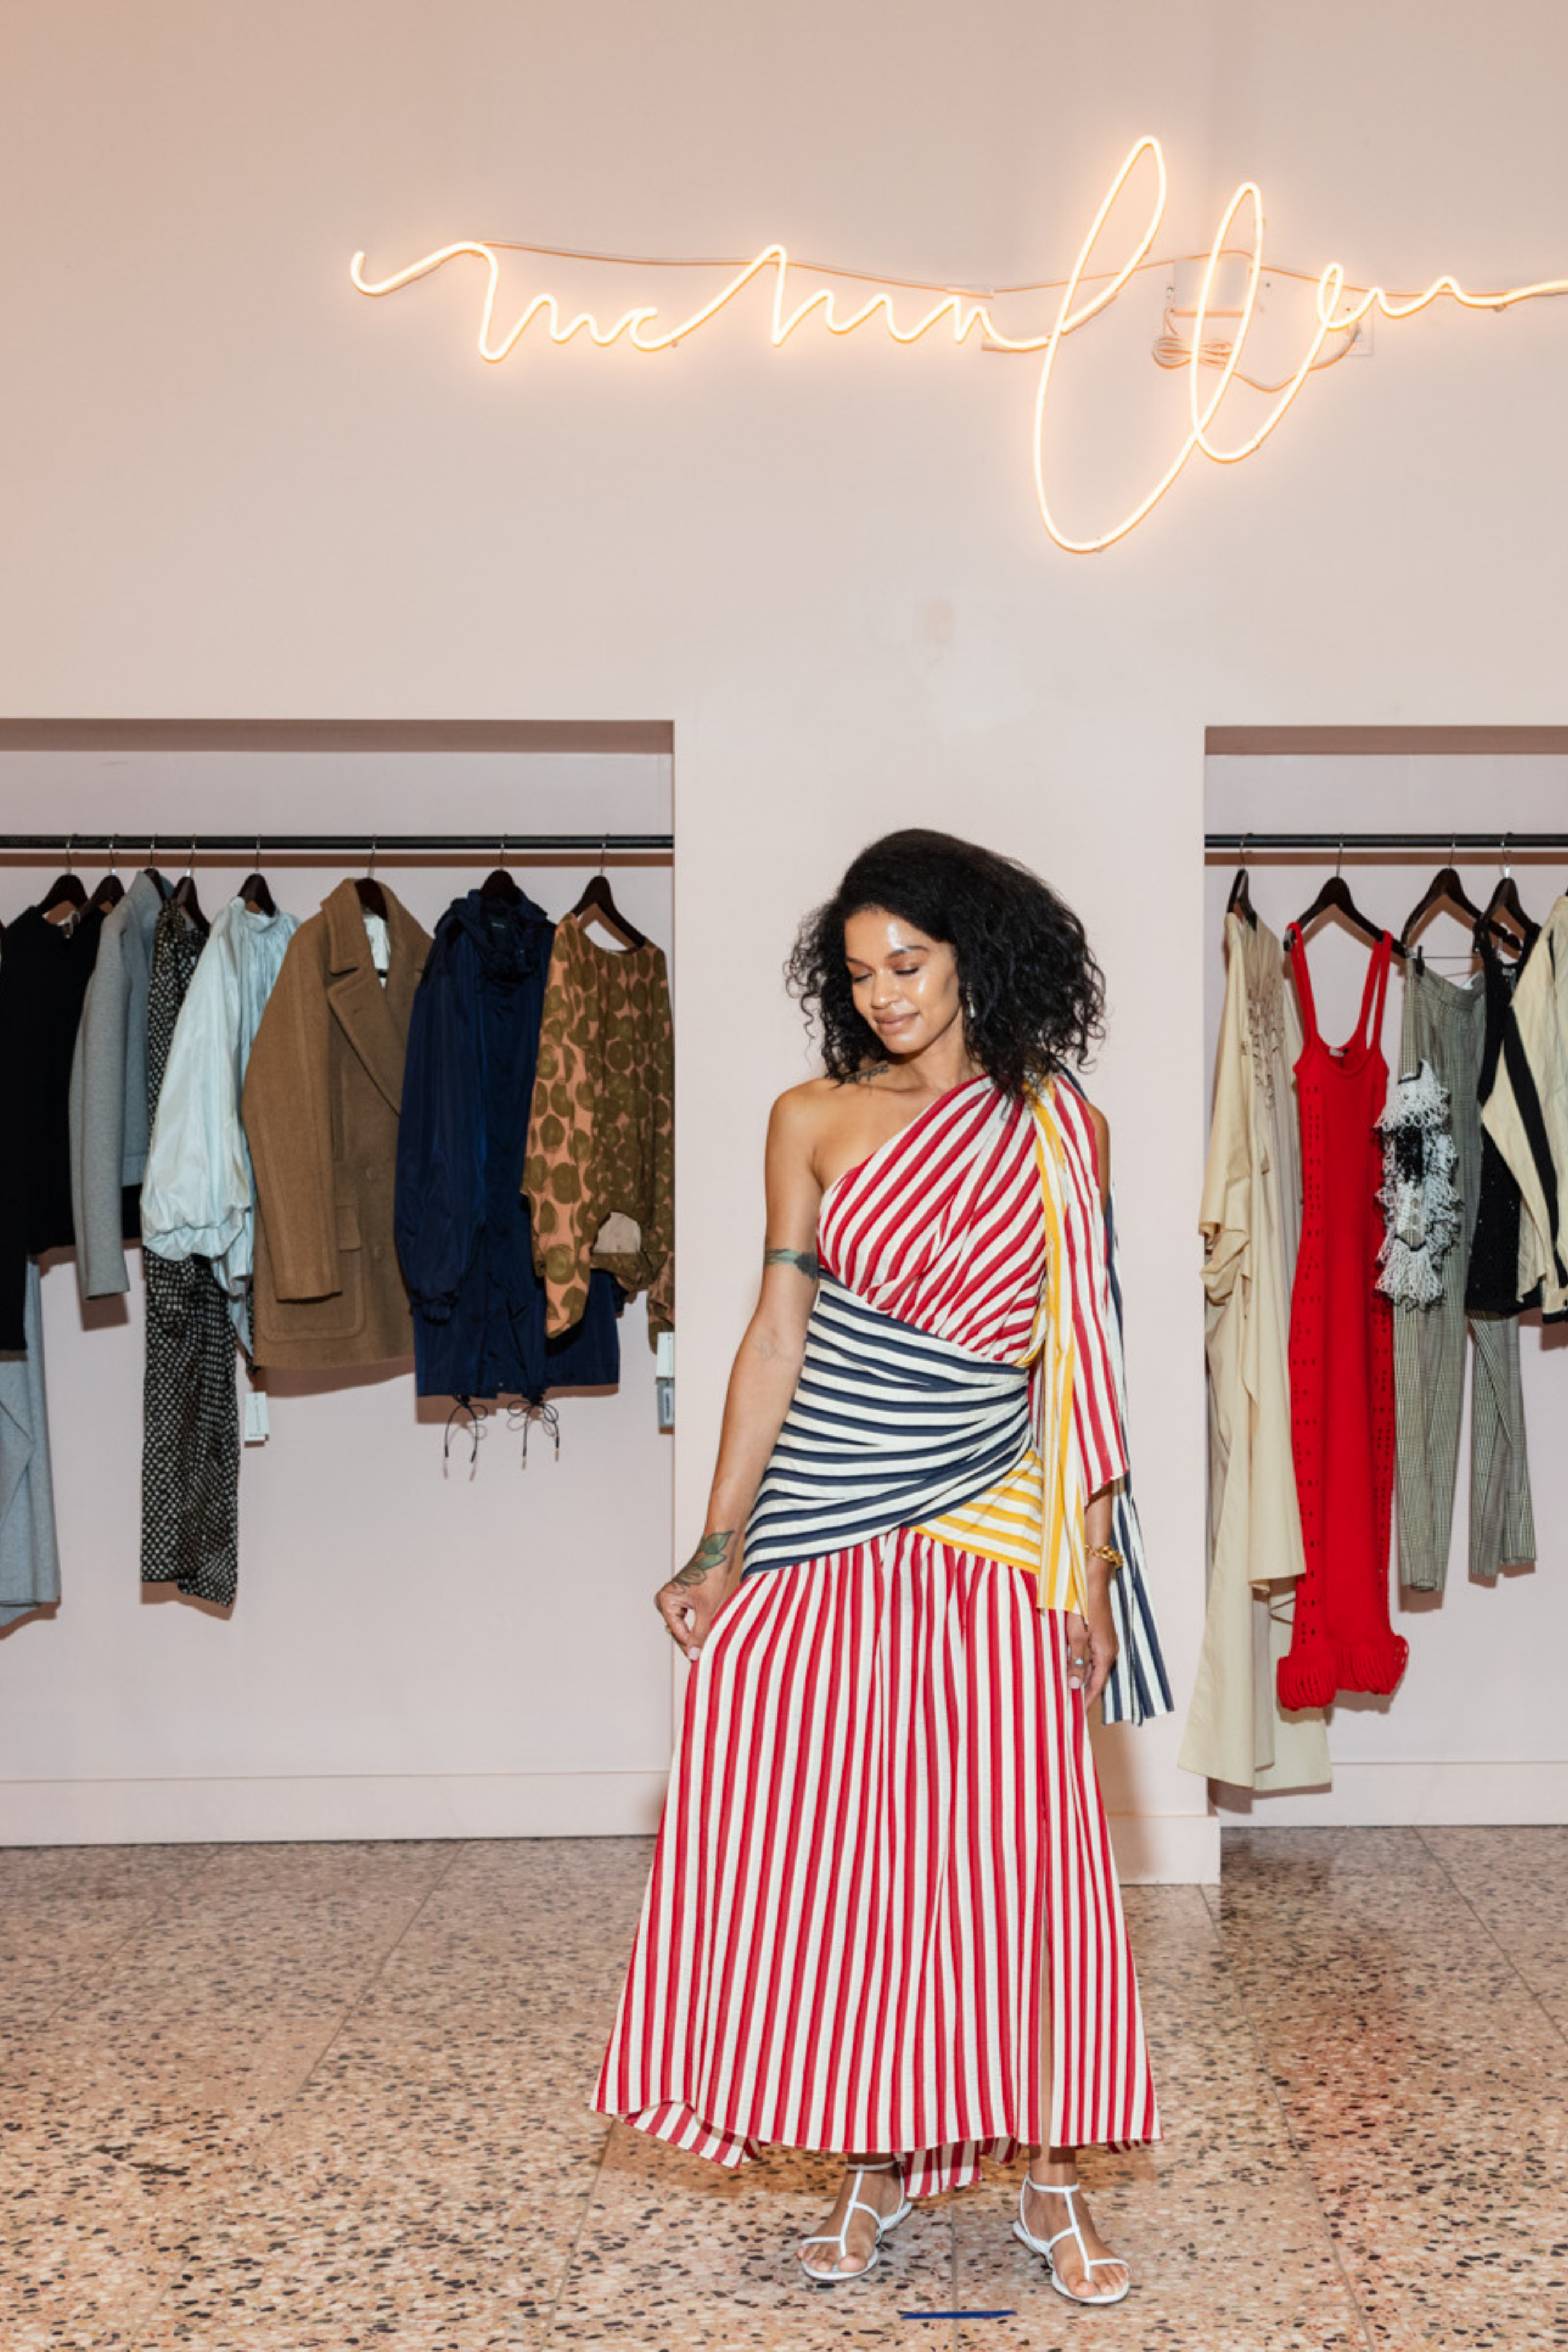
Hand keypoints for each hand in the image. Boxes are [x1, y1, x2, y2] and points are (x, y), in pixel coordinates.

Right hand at [655, 1530, 736, 1661]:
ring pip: (683, 1625)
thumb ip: (699, 1633)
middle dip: (691, 1641)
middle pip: (678, 1630)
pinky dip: (696, 1625)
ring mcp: (672, 1599)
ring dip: (695, 1634)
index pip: (677, 1633)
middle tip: (704, 1656)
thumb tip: (694, 1654)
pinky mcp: (681, 1597)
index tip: (700, 1661)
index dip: (690, 1647)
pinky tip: (706, 1633)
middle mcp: (665, 1600)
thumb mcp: (706, 1609)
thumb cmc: (710, 1575)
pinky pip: (687, 1618)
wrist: (718, 1553)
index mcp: (665, 1601)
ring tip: (707, 1645)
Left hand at [1065, 1586, 1118, 1710]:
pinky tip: (1072, 1666)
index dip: (1087, 1700)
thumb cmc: (1084, 1607)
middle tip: (1070, 1703)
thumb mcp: (1076, 1636)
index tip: (1077, 1713)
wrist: (1093, 1582)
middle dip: (1084, 1691)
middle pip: (1097, 1678)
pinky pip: (1094, 1656)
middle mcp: (1110, 1651)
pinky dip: (1084, 1665)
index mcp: (1106, 1655)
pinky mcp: (1102, 1635)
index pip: (1097, 1685)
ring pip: (1095, 1667)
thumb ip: (1075, 1661)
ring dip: (1083, 1678)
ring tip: (1068, 1688)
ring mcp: (1107, 1642)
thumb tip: (1073, 1685)